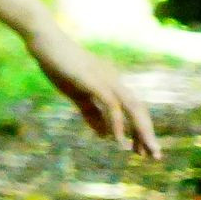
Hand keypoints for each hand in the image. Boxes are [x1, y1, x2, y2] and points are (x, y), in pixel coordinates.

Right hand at [29, 29, 161, 160]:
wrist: (46, 43)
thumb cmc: (59, 65)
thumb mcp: (76, 94)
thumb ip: (91, 113)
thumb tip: (104, 134)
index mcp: (112, 84)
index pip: (133, 110)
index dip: (139, 130)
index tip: (141, 150)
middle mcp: (115, 82)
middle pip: (139, 110)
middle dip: (147, 134)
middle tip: (154, 156)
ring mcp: (107, 80)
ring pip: (132, 108)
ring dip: (140, 131)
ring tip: (142, 152)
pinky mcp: (95, 82)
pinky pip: (112, 105)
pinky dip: (117, 124)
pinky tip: (117, 140)